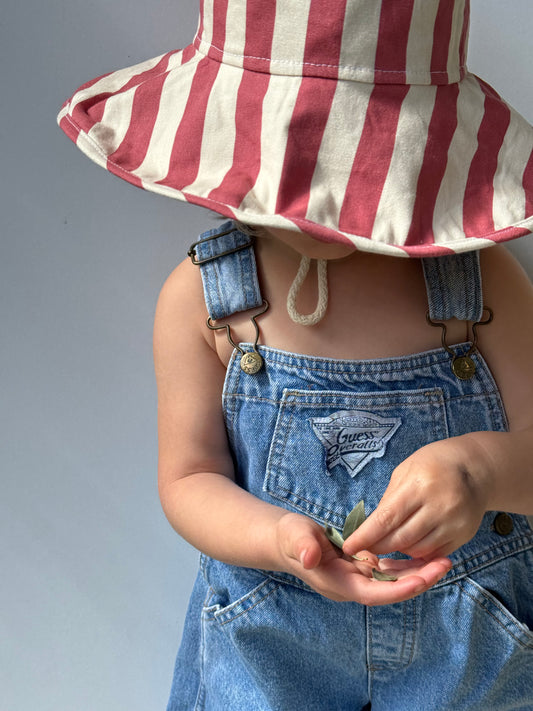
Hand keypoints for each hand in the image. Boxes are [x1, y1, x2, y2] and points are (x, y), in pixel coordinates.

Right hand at [275, 511, 451, 605]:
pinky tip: (424, 553)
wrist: (285, 540)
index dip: (398, 588)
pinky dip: (407, 563)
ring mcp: (358, 577)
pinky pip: (389, 570)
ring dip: (418, 572)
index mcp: (338, 583)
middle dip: (419, 580)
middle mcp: (352, 585)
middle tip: (445, 564)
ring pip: (394, 580)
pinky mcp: (361, 568)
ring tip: (444, 559)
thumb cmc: (289, 537)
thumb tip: (311, 557)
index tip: (422, 579)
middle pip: (391, 589)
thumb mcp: (294, 537)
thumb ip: (303, 546)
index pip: (374, 593)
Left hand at [342, 436, 488, 560]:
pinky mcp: (464, 535)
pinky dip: (418, 552)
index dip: (365, 536)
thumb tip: (370, 528)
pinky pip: (433, 553)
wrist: (475, 468)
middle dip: (378, 546)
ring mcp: (454, 523)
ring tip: (388, 541)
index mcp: (419, 485)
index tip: (348, 546)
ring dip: (397, 550)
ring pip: (417, 550)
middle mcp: (439, 506)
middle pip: (400, 539)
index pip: (386, 518)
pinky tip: (410, 543)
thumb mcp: (405, 471)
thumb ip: (389, 500)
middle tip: (364, 548)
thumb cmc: (433, 464)